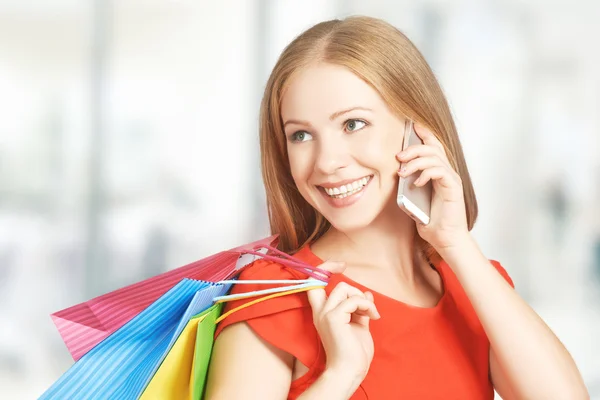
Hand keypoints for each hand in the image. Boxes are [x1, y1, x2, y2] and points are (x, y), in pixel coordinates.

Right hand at [306, 261, 379, 389]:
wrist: (350, 372)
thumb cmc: (354, 353)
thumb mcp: (358, 325)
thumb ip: (360, 308)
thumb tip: (367, 293)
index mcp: (323, 313)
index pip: (314, 282)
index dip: (325, 269)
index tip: (341, 265)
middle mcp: (321, 312)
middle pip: (334, 284)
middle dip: (354, 290)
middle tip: (366, 307)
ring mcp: (326, 314)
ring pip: (344, 288)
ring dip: (362, 299)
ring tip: (370, 314)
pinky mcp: (334, 318)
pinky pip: (353, 300)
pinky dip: (367, 305)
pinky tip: (374, 317)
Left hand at [396, 123, 468, 250]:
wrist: (445, 238)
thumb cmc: (431, 221)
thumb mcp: (413, 200)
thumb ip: (408, 185)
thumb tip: (395, 174)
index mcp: (438, 173)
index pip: (433, 147)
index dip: (424, 134)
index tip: (412, 125)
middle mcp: (447, 172)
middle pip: (433, 148)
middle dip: (414, 147)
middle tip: (398, 156)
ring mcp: (451, 178)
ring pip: (434, 157)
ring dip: (416, 161)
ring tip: (403, 172)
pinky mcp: (453, 187)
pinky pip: (439, 171)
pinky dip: (426, 173)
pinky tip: (417, 183)